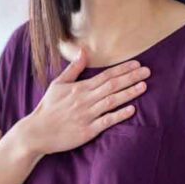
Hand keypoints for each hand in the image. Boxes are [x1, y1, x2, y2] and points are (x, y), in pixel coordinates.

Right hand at [19, 48, 149, 156]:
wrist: (37, 132)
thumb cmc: (48, 107)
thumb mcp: (58, 84)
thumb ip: (73, 68)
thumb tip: (83, 51)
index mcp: (80, 88)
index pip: (105, 75)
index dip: (122, 70)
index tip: (137, 65)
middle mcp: (85, 100)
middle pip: (112, 86)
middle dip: (130, 78)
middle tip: (148, 72)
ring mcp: (87, 115)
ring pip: (112, 101)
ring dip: (129, 93)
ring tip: (144, 86)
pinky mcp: (87, 130)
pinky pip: (106, 121)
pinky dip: (119, 115)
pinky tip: (132, 110)